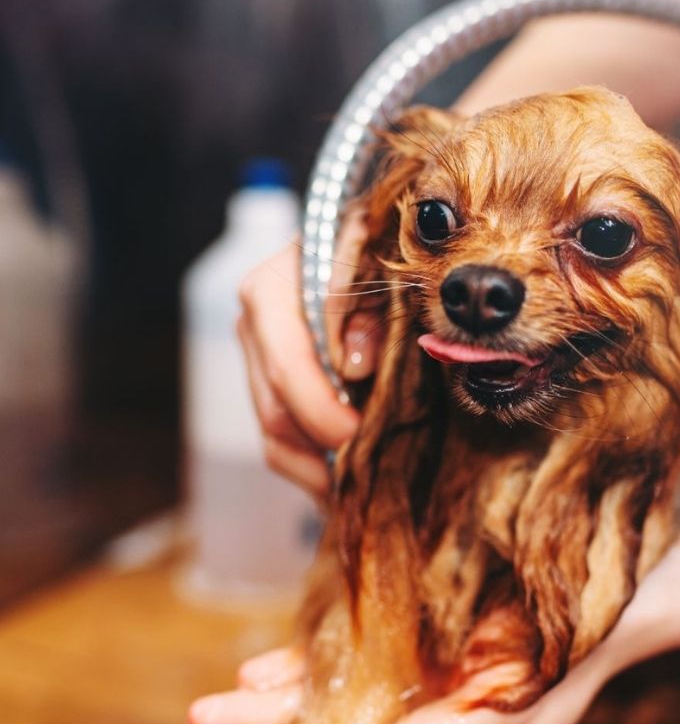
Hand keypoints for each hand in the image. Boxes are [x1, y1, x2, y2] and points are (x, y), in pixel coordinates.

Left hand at [160, 642, 616, 723]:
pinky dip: (295, 669)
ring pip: (316, 713)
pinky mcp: (404, 644)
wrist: (600, 596)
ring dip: (258, 716)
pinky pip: (337, 663)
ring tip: (199, 714)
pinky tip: (258, 670)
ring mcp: (402, 689)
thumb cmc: (567, 665)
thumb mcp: (510, 718)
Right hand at [236, 216, 383, 495]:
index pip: (286, 368)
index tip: (361, 436)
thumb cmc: (377, 249)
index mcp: (271, 290)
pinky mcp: (269, 385)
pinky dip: (314, 468)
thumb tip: (354, 366)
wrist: (365, 238)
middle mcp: (252, 326)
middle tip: (370, 470)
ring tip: (361, 485)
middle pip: (277, 412)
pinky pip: (281, 444)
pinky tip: (344, 483)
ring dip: (319, 468)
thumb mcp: (382, 268)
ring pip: (275, 436)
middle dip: (325, 448)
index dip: (323, 412)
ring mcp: (257, 359)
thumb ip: (371, 310)